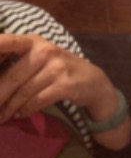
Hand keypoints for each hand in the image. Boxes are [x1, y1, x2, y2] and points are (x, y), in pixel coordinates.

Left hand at [0, 33, 130, 147]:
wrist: (94, 82)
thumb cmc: (61, 70)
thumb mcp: (42, 57)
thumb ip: (18, 61)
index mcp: (34, 41)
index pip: (7, 41)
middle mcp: (45, 50)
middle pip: (13, 76)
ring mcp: (57, 68)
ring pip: (24, 91)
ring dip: (10, 107)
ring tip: (2, 116)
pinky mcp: (66, 85)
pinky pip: (38, 100)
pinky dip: (26, 109)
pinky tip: (20, 114)